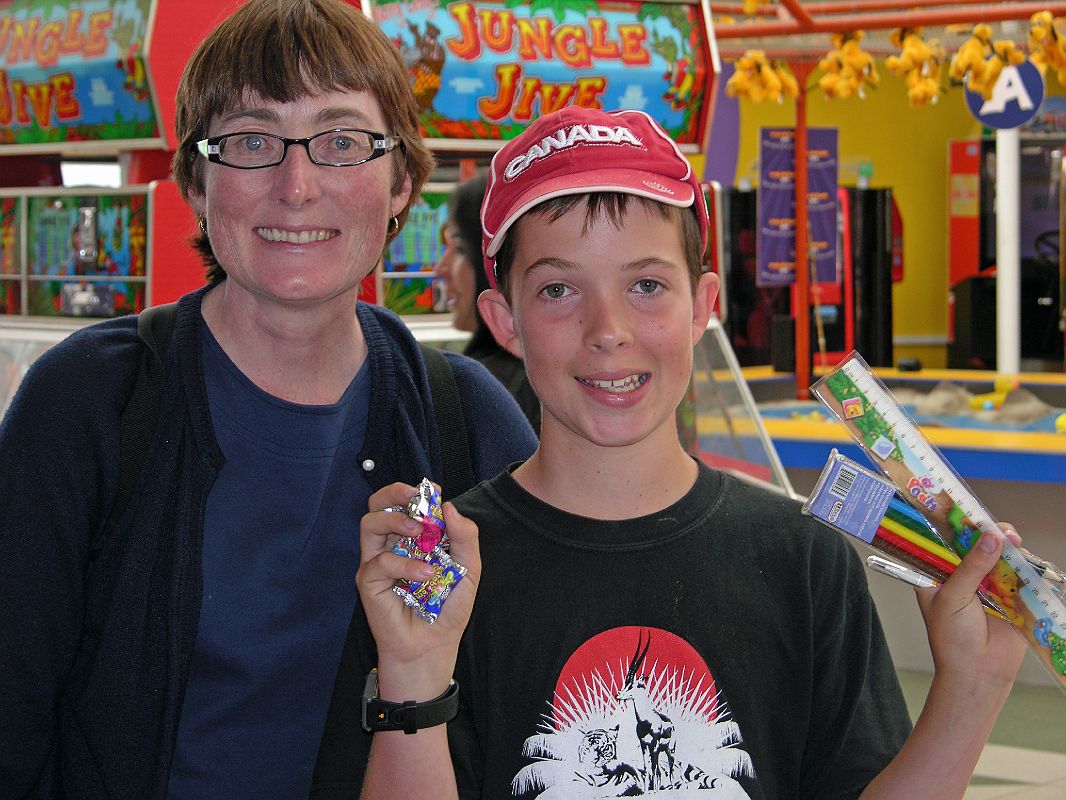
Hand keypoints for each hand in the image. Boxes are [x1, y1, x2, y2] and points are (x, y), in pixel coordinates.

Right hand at [356, 482, 480, 699]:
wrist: (433, 646)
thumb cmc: (447, 608)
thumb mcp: (468, 569)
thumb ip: (464, 537)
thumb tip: (448, 506)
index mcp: (413, 538)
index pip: (405, 502)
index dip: (416, 491)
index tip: (435, 491)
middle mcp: (392, 545)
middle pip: (378, 504)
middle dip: (395, 492)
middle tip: (415, 497)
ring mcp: (377, 562)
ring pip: (369, 523)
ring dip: (395, 519)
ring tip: (419, 530)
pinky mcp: (368, 582)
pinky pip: (380, 562)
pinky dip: (405, 565)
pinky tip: (424, 576)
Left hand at [915, 522, 1027, 690]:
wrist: (979, 673)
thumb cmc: (952, 637)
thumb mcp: (954, 597)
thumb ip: (972, 567)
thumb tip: (992, 537)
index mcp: (937, 573)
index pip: (944, 541)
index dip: (955, 525)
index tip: (965, 508)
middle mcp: (962, 574)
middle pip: (976, 544)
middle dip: (987, 533)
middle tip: (999, 529)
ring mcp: (988, 583)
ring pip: (1000, 555)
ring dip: (1007, 546)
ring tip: (1012, 540)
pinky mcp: (1011, 595)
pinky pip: (1019, 573)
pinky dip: (1023, 565)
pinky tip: (1024, 558)